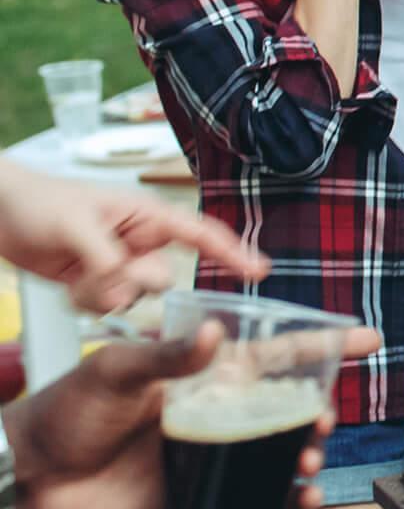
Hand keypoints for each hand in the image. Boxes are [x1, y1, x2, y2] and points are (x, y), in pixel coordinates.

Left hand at [0, 159, 268, 313]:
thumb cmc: (39, 202)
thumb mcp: (75, 226)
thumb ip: (108, 258)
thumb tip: (130, 287)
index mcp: (146, 216)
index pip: (200, 235)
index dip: (232, 252)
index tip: (260, 271)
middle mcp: (139, 242)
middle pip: (161, 278)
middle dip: (133, 282)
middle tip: (101, 271)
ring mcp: (118, 264)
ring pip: (133, 297)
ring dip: (102, 295)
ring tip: (73, 276)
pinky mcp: (95, 282)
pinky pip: (107, 306)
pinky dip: (86, 303)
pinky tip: (68, 285)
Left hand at [2, 322, 379, 508]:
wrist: (29, 475)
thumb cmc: (66, 409)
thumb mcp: (114, 369)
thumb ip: (166, 354)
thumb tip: (219, 336)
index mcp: (201, 373)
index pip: (273, 352)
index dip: (323, 343)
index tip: (366, 337)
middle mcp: (215, 412)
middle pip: (287, 408)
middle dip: (318, 412)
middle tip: (321, 421)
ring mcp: (209, 455)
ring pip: (277, 454)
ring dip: (306, 456)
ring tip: (308, 461)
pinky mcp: (197, 497)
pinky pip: (253, 500)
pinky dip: (285, 505)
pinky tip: (299, 504)